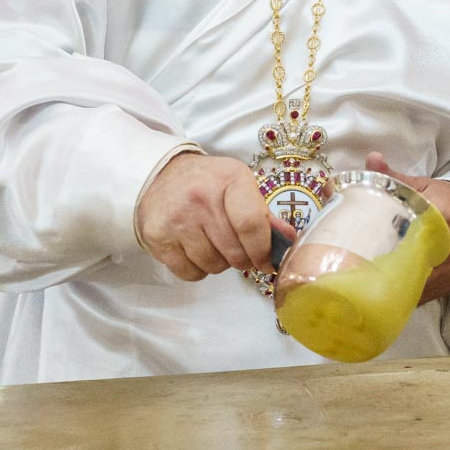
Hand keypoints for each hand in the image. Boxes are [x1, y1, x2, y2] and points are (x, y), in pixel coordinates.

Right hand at [135, 152, 290, 281]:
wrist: (159, 176)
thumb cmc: (206, 182)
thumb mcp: (238, 185)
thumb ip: (264, 214)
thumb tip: (290, 241)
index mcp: (230, 180)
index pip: (252, 225)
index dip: (263, 250)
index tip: (266, 260)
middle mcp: (201, 199)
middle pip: (235, 252)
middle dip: (244, 259)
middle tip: (240, 251)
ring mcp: (177, 220)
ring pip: (214, 266)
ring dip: (219, 262)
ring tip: (213, 243)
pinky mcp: (159, 239)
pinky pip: (191, 273)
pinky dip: (198, 269)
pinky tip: (195, 249)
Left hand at [364, 152, 449, 303]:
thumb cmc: (449, 202)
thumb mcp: (425, 186)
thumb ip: (394, 177)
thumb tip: (371, 160)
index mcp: (442, 215)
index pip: (412, 231)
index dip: (385, 243)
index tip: (361, 248)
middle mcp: (448, 247)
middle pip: (408, 265)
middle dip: (380, 271)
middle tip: (351, 270)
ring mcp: (449, 271)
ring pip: (412, 287)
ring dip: (387, 288)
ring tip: (358, 285)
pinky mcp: (448, 287)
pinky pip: (418, 297)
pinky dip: (398, 296)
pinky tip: (378, 293)